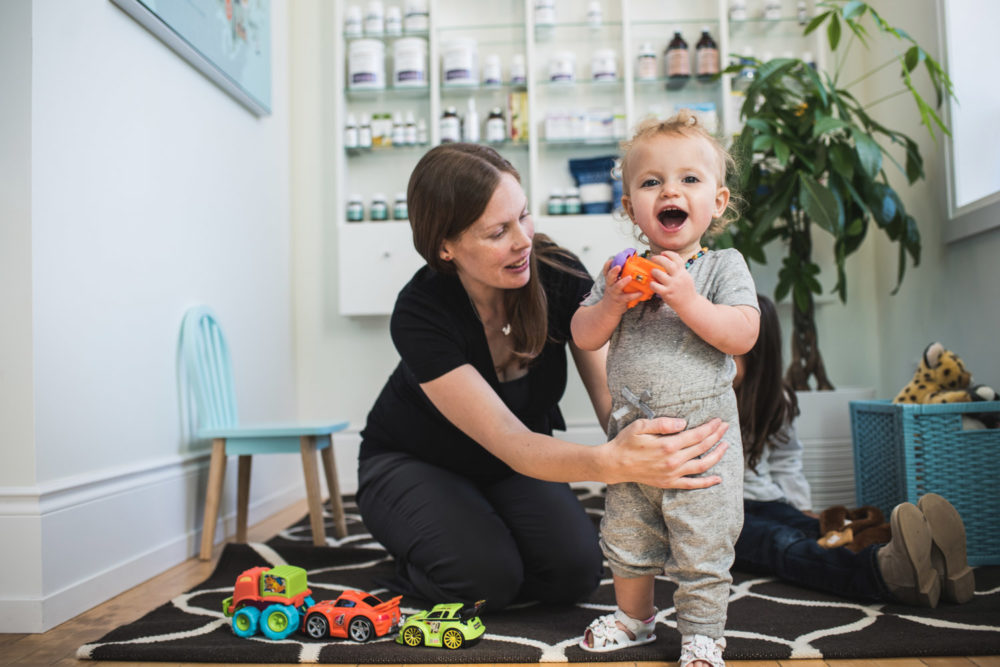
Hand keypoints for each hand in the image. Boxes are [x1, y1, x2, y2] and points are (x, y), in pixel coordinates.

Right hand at [598, 257, 634, 313]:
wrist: (608, 310)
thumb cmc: (615, 294)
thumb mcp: (614, 284)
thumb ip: (621, 277)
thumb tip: (635, 267)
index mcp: (610, 280)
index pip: (606, 270)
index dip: (608, 264)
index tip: (613, 259)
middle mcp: (610, 285)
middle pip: (609, 276)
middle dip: (613, 270)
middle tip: (619, 266)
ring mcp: (614, 293)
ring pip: (617, 286)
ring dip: (623, 281)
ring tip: (629, 278)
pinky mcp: (619, 300)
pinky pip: (627, 297)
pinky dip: (634, 295)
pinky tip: (641, 292)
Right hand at [601, 417, 728, 488]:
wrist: (615, 464)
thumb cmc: (626, 442)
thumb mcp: (641, 426)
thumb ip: (663, 423)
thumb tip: (684, 423)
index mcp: (668, 445)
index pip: (697, 435)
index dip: (710, 427)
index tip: (719, 420)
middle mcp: (673, 461)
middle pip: (702, 447)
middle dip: (716, 436)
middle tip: (725, 427)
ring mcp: (672, 474)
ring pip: (702, 465)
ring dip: (717, 455)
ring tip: (726, 446)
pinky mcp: (669, 483)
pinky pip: (692, 484)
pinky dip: (707, 483)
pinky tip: (718, 478)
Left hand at [647, 251, 696, 308]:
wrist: (690, 305)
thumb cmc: (686, 291)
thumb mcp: (686, 277)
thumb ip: (679, 269)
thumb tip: (672, 259)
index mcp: (683, 273)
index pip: (677, 259)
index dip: (669, 254)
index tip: (663, 253)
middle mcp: (678, 278)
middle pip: (668, 264)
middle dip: (659, 259)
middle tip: (653, 258)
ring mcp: (673, 286)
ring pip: (660, 274)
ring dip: (654, 271)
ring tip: (653, 271)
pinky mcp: (667, 293)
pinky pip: (656, 286)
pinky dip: (652, 284)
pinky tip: (652, 283)